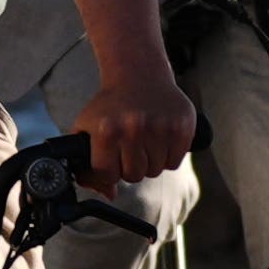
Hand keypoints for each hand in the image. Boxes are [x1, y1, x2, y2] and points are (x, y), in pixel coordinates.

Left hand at [81, 57, 195, 191]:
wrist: (138, 75)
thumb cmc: (110, 106)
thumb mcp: (87, 129)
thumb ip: (88, 166)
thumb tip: (109, 194)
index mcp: (106, 131)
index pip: (108, 175)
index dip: (109, 170)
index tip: (111, 157)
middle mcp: (133, 128)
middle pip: (134, 175)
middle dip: (130, 166)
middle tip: (129, 146)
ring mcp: (160, 127)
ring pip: (155, 171)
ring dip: (150, 161)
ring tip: (144, 140)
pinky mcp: (182, 126)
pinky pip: (174, 162)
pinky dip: (168, 156)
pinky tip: (159, 138)